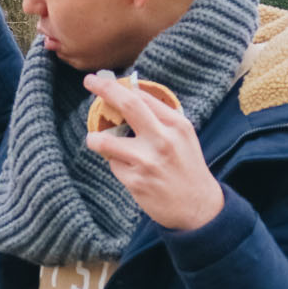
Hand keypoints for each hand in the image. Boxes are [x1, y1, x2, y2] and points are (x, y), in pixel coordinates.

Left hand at [82, 72, 221, 231]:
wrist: (198, 207)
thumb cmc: (187, 167)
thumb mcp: (183, 136)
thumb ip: (161, 117)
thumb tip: (131, 94)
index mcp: (176, 125)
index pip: (143, 96)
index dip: (119, 86)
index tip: (104, 81)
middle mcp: (163, 139)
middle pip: (128, 104)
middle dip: (104, 89)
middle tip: (89, 81)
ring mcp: (147, 161)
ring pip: (106, 141)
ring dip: (94, 139)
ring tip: (94, 139)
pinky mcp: (136, 182)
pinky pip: (113, 165)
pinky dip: (115, 164)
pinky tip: (128, 169)